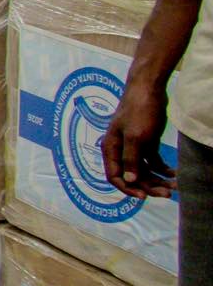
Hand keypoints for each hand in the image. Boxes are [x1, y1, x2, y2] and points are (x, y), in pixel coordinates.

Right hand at [103, 79, 175, 198]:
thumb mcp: (135, 137)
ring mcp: (134, 146)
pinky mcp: (146, 142)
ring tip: (174, 186)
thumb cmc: (138, 111)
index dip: (128, 188)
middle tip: (168, 194)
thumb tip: (129, 180)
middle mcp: (120, 150)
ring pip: (144, 170)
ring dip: (158, 180)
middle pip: (132, 176)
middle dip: (149, 186)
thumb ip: (131, 160)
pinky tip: (174, 173)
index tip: (145, 196)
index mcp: (111, 149)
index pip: (115, 176)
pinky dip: (163, 169)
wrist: (148, 89)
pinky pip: (153, 161)